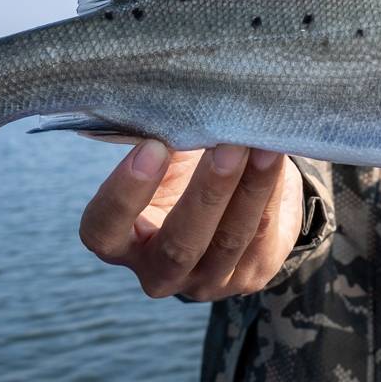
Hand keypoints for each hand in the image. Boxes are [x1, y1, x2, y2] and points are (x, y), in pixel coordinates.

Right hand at [79, 141, 303, 301]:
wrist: (234, 197)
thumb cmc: (183, 171)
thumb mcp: (164, 158)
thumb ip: (160, 139)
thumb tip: (176, 100)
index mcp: (121, 242)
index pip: (104, 230)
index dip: (124, 193)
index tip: (152, 146)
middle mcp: (159, 272)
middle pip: (178, 245)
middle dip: (206, 193)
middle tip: (226, 145)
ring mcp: (207, 281)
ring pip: (228, 239)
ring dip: (249, 188)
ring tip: (262, 145)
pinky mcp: (250, 275)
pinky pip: (261, 233)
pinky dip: (270, 192)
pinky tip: (276, 157)